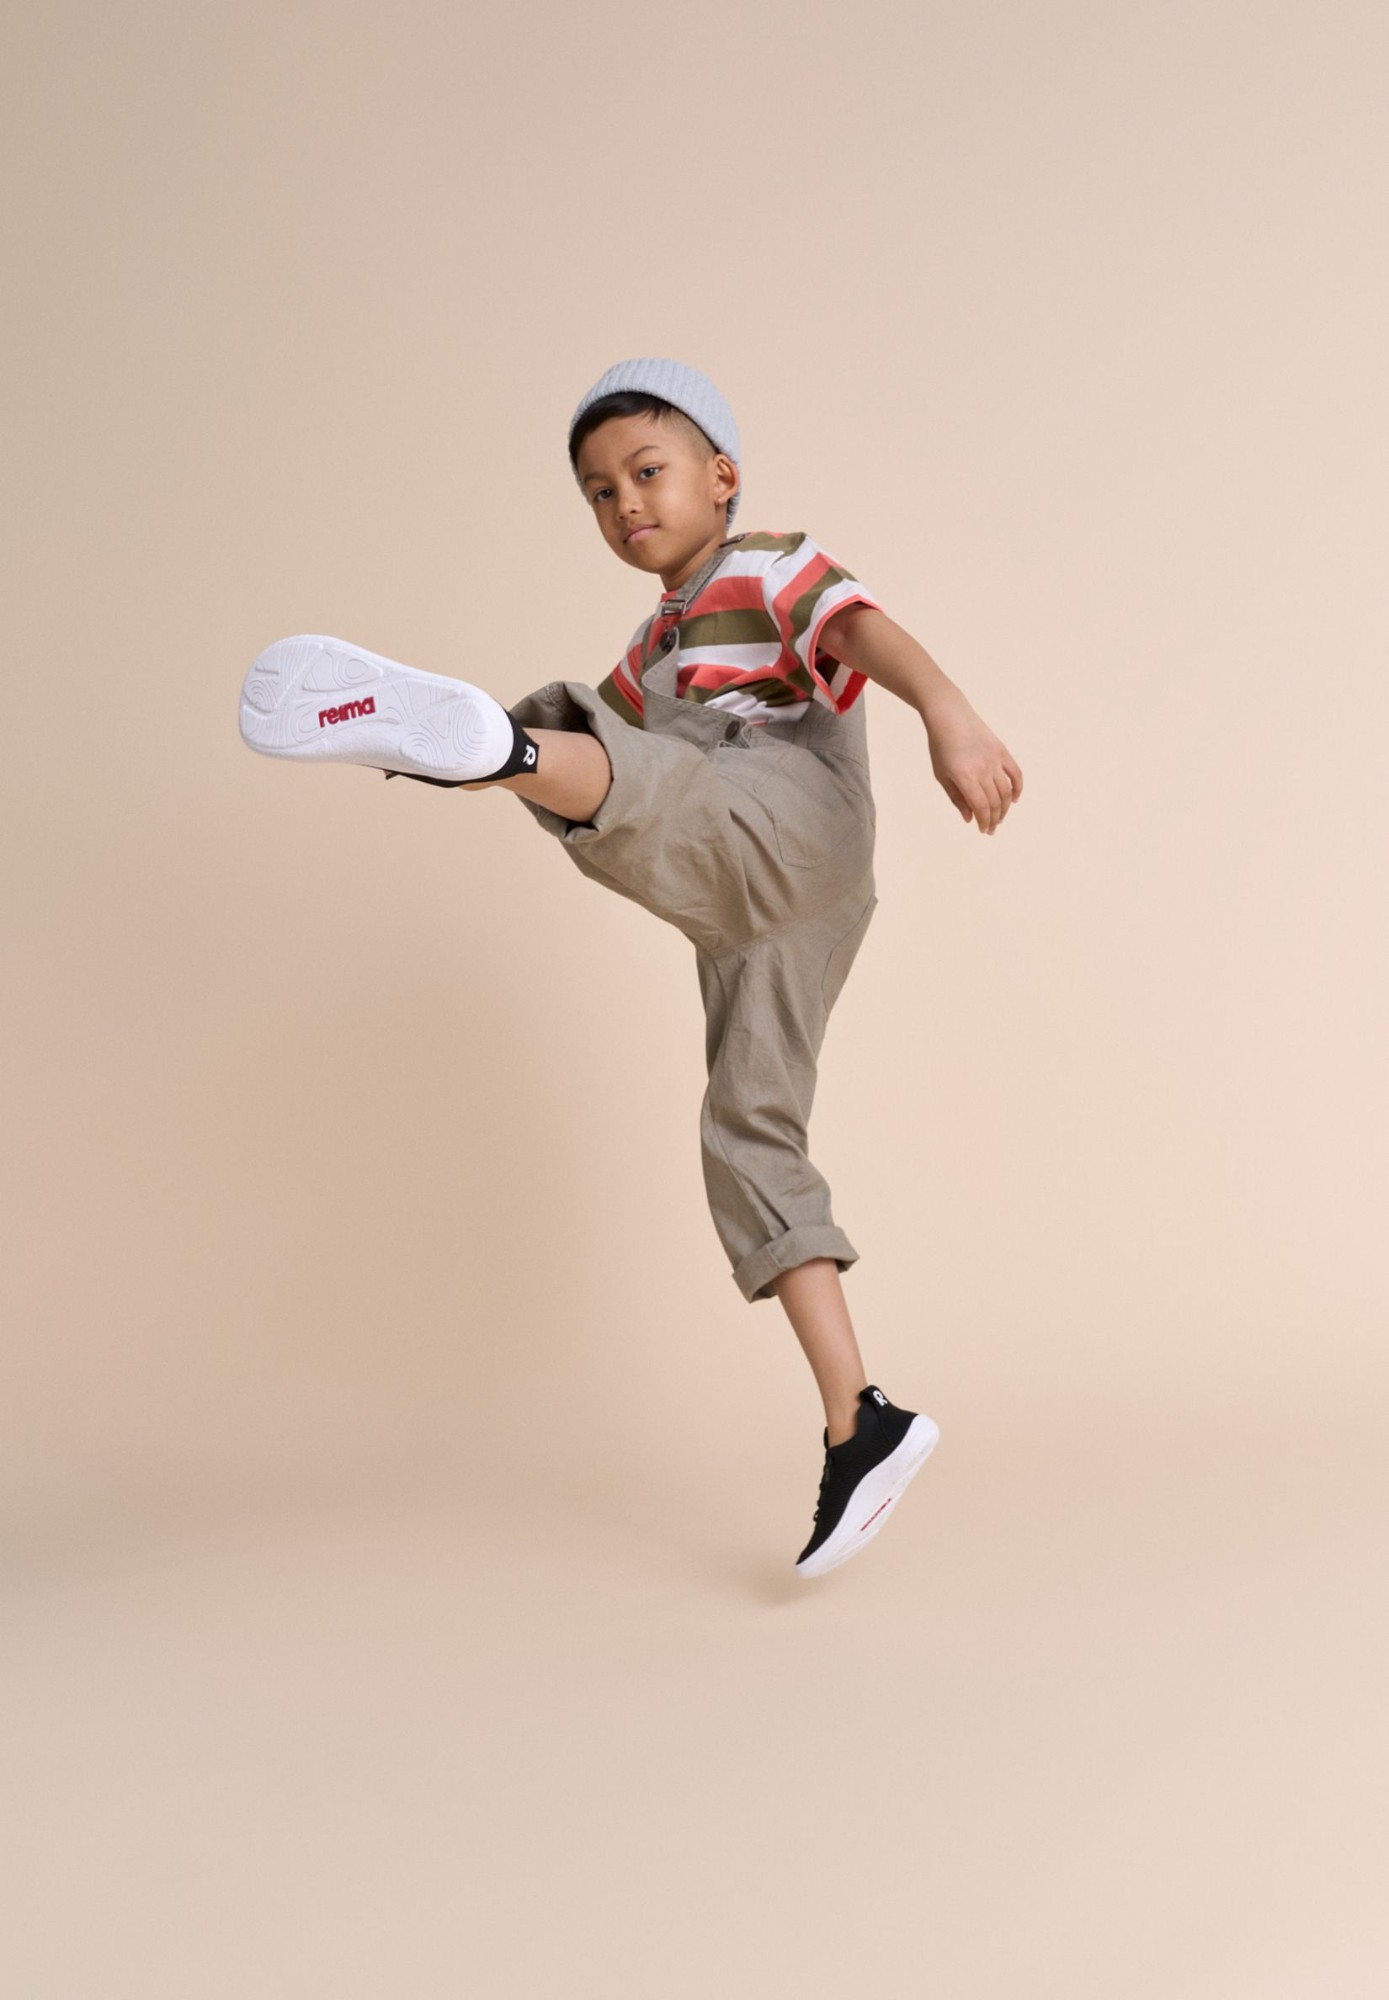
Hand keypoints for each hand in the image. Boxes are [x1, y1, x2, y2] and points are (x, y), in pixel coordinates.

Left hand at [923, 686, 1023, 834]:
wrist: (949, 716)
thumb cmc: (941, 747)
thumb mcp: (941, 775)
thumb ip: (956, 798)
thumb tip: (970, 819)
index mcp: (964, 776)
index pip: (981, 807)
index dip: (984, 822)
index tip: (983, 830)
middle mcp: (982, 769)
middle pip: (995, 802)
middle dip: (994, 819)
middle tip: (991, 828)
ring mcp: (994, 759)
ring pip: (1006, 791)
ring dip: (1005, 808)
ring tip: (1000, 817)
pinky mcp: (1002, 751)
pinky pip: (1016, 774)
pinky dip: (1017, 788)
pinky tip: (1014, 800)